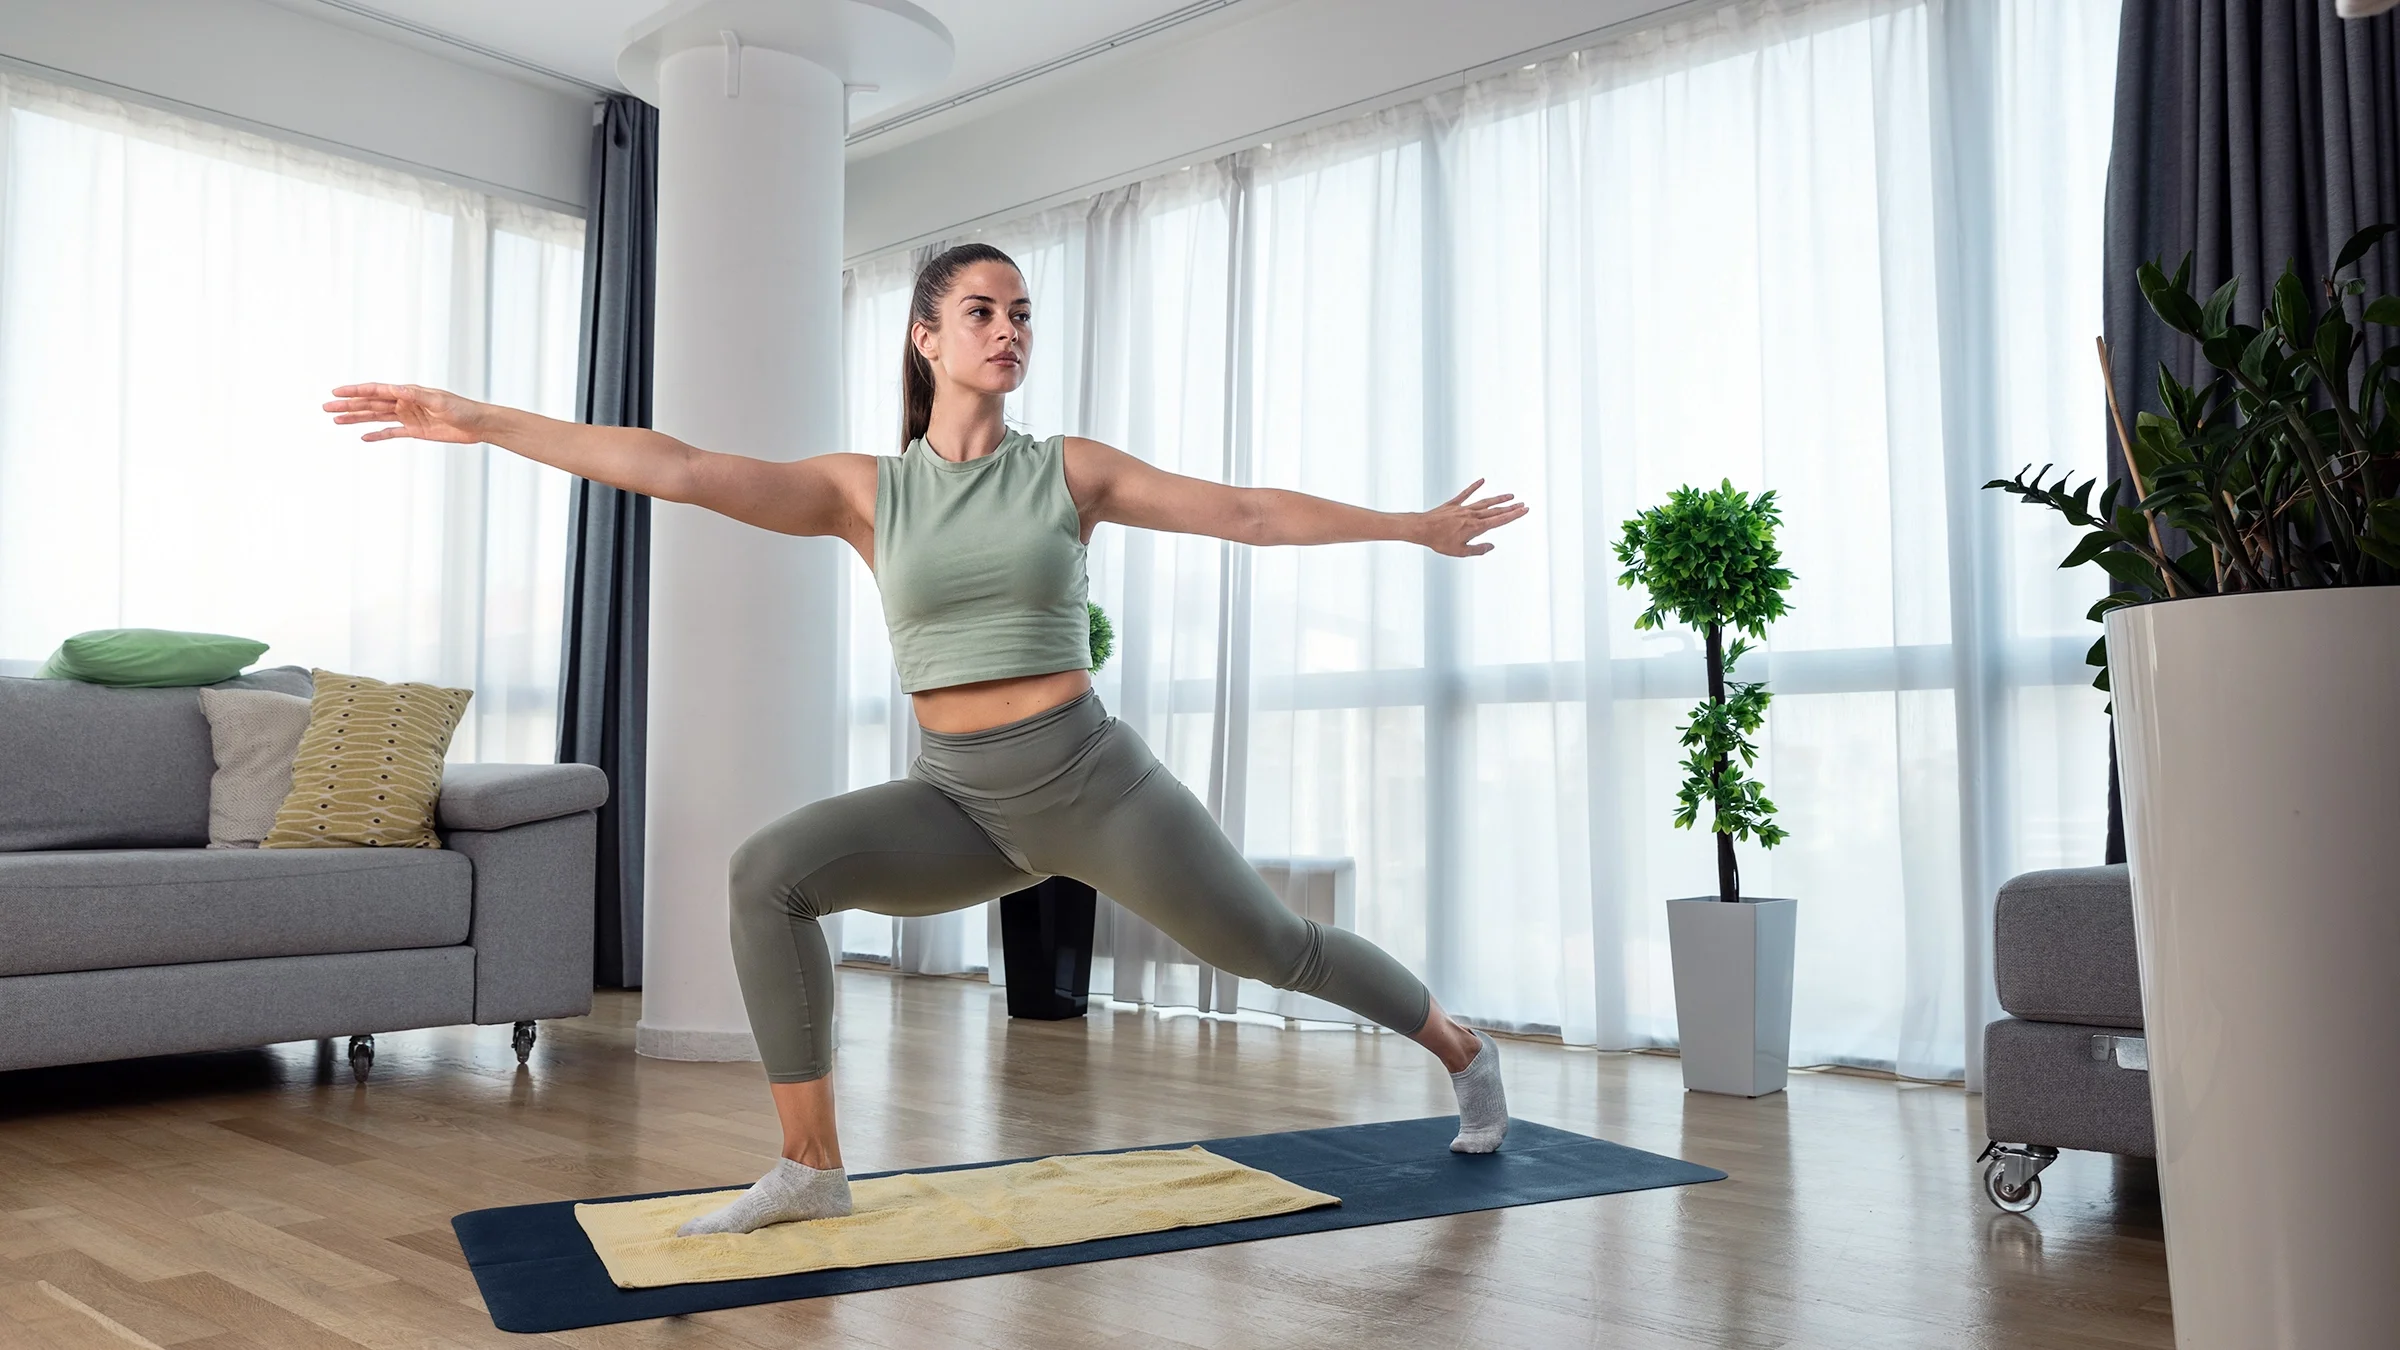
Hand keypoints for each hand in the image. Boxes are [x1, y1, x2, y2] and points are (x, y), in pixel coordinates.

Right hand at [323, 383, 490, 443]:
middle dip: (348, 405)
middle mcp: (405, 402)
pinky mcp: (415, 431)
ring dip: (356, 418)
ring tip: (336, 420)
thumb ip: (417, 395)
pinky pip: (391, 433)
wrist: (479, 424)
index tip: (336, 391)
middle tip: (326, 407)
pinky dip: (377, 435)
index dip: (355, 390)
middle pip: (370, 404)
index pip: (376, 390)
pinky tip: (363, 437)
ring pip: (376, 417)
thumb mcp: (440, 401)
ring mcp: (408, 417)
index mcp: (408, 392)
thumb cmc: (462, 408)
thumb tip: (396, 389)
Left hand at [1418, 478, 1528, 555]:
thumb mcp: (1460, 552)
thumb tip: (1492, 546)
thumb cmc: (1439, 542)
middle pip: (1495, 510)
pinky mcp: (1453, 504)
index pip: (1500, 520)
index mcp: (1475, 528)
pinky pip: (1466, 493)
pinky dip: (1474, 486)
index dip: (1514, 515)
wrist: (1422, 529)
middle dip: (1511, 508)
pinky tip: (1482, 480)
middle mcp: (1472, 515)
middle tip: (1523, 504)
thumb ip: (1478, 550)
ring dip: (1499, 499)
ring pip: (1485, 502)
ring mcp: (1463, 508)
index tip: (1525, 510)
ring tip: (1511, 496)